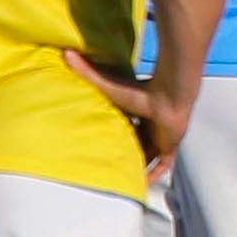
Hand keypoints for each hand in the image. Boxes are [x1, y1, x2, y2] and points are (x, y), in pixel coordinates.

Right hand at [63, 50, 189, 180]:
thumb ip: (87, 70)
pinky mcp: (170, 146)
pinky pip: (164, 165)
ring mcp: (162, 135)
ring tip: (124, 177)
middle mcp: (150, 123)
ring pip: (150, 153)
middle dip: (128, 149)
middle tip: (111, 161)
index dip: (116, 130)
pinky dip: (154, 174)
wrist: (169, 96)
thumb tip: (66, 52)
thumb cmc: (140, 89)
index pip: (126, 123)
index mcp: (138, 110)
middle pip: (139, 140)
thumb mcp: (108, 84)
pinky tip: (143, 185)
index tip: (103, 138)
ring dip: (139, 164)